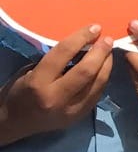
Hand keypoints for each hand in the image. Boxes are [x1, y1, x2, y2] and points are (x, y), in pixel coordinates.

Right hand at [0, 26, 115, 144]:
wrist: (14, 123)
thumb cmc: (19, 91)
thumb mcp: (30, 71)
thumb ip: (55, 60)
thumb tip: (82, 44)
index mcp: (38, 82)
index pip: (63, 54)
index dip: (81, 38)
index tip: (95, 28)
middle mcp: (56, 97)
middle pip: (86, 71)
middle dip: (101, 52)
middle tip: (107, 39)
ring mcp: (70, 110)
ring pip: (98, 83)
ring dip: (107, 64)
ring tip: (109, 51)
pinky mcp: (80, 117)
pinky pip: (98, 93)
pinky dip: (103, 78)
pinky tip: (104, 68)